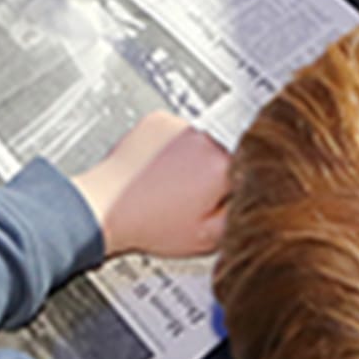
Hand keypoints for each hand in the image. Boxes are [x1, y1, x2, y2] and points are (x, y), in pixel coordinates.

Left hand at [69, 112, 230, 259]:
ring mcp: (177, 125)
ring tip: (168, 184)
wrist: (106, 205)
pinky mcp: (156, 119)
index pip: (245, 179)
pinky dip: (169, 147)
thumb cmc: (150, 223)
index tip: (214, 205)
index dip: (229, 197)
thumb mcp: (208, 239)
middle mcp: (202, 138)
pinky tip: (157, 169)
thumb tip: (251, 206)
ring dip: (190, 160)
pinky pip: (175, 134)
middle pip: (221, 159)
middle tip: (188, 199)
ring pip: (198, 145)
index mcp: (221, 166)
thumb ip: (238, 218)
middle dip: (210, 177)